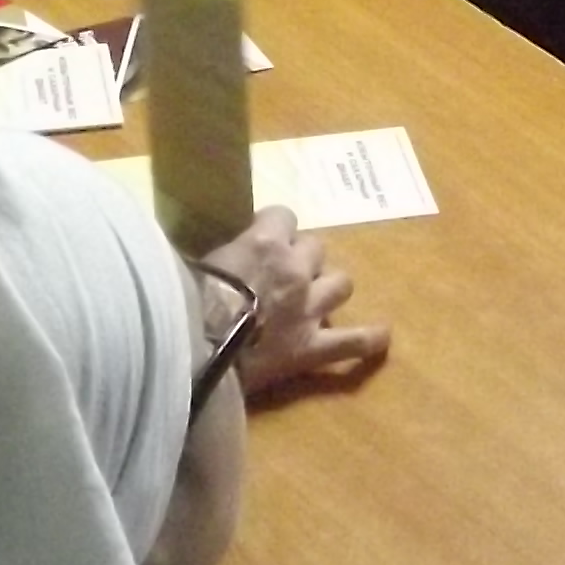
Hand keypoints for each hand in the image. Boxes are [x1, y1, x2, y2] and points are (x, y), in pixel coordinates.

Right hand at [197, 208, 388, 399]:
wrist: (194, 350)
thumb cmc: (184, 302)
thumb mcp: (193, 262)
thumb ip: (217, 254)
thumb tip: (209, 255)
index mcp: (265, 243)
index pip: (283, 215)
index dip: (273, 228)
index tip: (259, 241)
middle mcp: (295, 270)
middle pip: (315, 248)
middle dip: (301, 259)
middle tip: (281, 276)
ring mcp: (309, 309)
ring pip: (341, 284)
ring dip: (327, 289)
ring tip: (313, 299)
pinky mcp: (312, 347)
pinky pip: (354, 342)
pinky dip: (368, 339)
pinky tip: (380, 337)